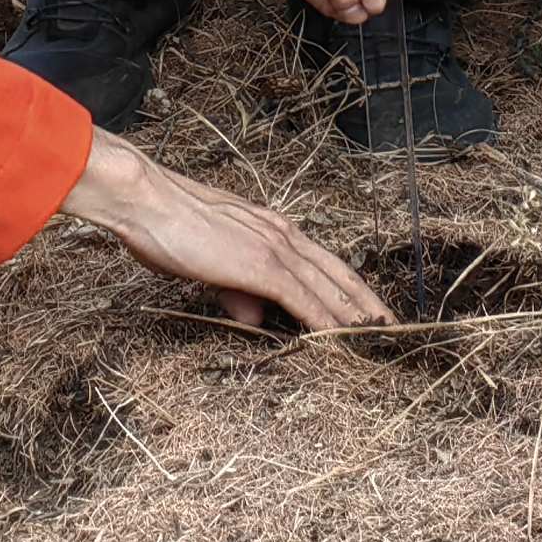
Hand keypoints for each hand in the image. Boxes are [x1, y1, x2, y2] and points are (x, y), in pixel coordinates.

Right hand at [62, 130, 389, 332]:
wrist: (148, 201)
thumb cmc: (167, 227)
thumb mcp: (209, 263)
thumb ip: (237, 290)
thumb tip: (256, 319)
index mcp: (273, 230)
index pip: (323, 263)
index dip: (349, 288)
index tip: (367, 309)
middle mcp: (284, 235)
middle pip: (340, 274)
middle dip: (368, 304)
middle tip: (393, 329)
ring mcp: (276, 250)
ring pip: (330, 289)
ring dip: (356, 317)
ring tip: (378, 340)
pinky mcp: (263, 267)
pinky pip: (305, 300)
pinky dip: (327, 322)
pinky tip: (342, 340)